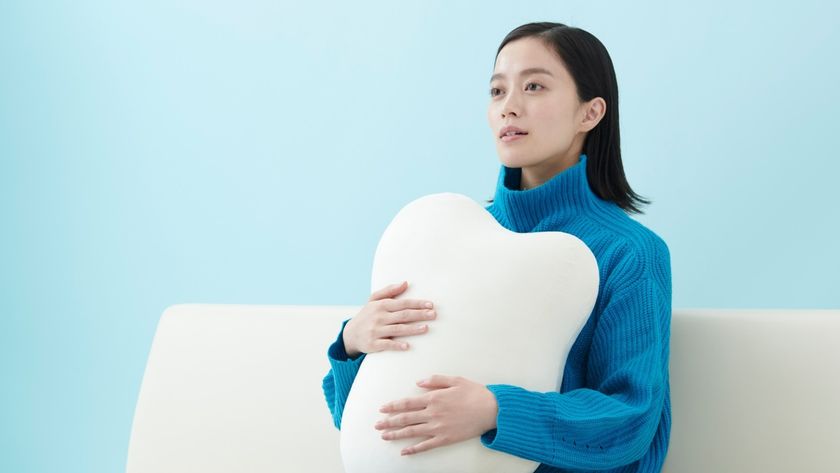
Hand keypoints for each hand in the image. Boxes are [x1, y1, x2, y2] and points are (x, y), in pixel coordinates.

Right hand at [342, 281, 436, 357]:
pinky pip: (387, 345)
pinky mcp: (373, 344)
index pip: (402, 303)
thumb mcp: (374, 300)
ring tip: (426, 328)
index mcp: (381, 305)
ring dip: (412, 329)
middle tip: (434, 315)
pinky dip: (397, 345)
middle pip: (403, 315)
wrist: (350, 334)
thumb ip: (389, 291)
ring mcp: (376, 331)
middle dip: (419, 314)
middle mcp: (379, 317)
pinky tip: (407, 346)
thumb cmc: (367, 315)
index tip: (431, 304)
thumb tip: (405, 283)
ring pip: (397, 329)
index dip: (417, 304)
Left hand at [374, 375, 498, 455]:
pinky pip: (426, 446)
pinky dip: (414, 449)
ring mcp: (438, 428)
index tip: (382, 408)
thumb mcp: (455, 380)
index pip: (407, 403)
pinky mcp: (445, 439)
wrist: (491, 410)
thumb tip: (418, 382)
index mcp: (434, 398)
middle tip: (376, 425)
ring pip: (412, 432)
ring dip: (396, 435)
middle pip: (405, 418)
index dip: (393, 406)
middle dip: (389, 422)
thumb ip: (435, 380)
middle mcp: (433, 414)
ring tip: (383, 436)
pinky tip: (404, 452)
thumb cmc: (474, 393)